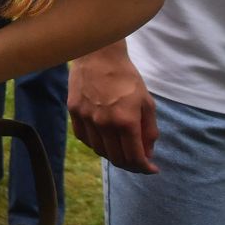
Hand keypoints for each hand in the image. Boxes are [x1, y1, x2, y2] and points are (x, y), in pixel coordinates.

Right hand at [69, 46, 159, 173]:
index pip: (134, 157)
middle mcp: (105, 124)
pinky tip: (103, 139)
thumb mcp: (146, 102)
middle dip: (130, 165)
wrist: (100, 56)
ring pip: (99, 150)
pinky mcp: (74, 112)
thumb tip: (148, 152)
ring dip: (112, 155)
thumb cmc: (127, 77)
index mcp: (126, 121)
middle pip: (116, 158)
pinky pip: (84, 138)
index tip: (151, 168)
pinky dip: (95, 144)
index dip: (144, 167)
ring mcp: (87, 118)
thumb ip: (149, 130)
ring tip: (121, 149)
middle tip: (138, 162)